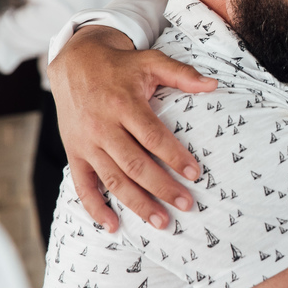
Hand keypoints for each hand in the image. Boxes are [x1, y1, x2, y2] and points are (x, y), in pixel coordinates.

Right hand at [48, 25, 215, 231]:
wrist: (74, 61)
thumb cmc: (120, 64)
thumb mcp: (151, 61)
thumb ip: (182, 73)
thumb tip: (214, 85)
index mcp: (124, 105)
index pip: (152, 137)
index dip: (174, 156)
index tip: (195, 173)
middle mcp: (102, 127)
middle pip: (135, 164)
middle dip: (162, 187)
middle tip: (186, 204)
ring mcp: (86, 143)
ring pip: (112, 179)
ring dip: (136, 203)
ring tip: (160, 221)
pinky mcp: (74, 152)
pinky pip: (82, 184)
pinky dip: (94, 207)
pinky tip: (112, 226)